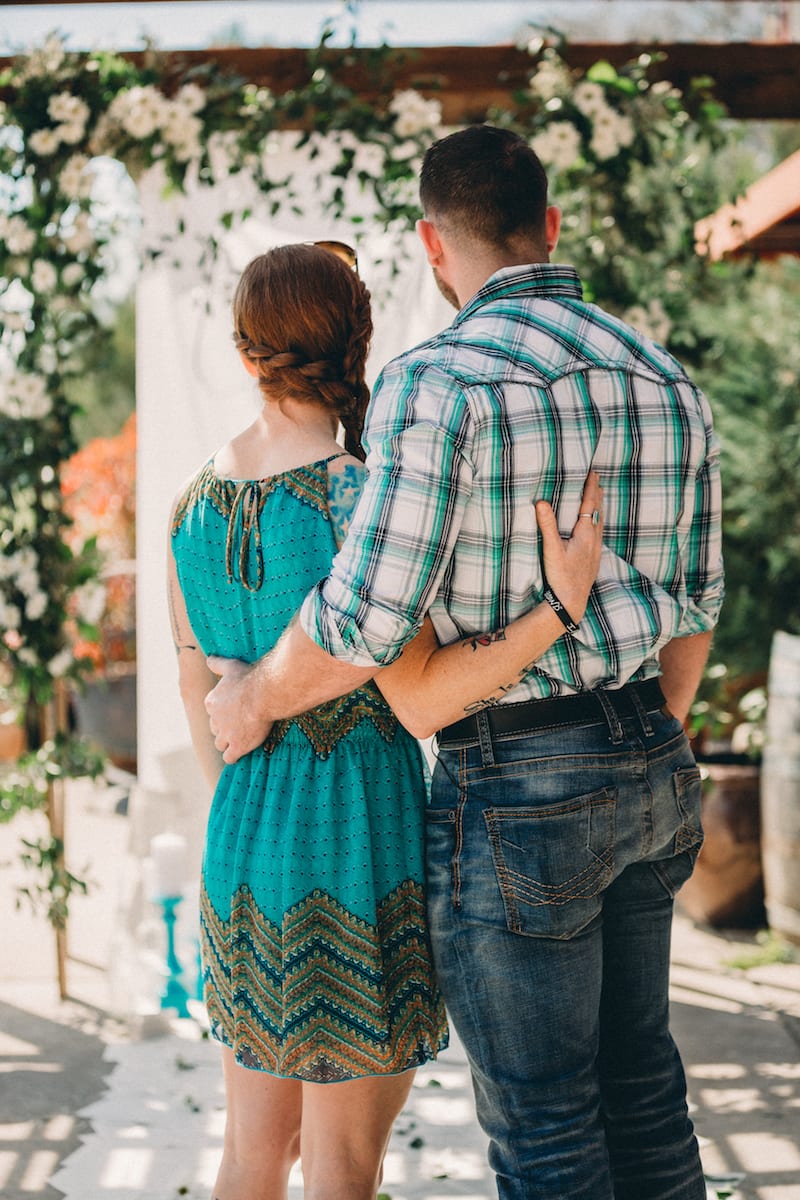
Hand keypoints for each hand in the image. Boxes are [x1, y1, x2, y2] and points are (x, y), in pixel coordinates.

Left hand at [205, 656, 272, 763]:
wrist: (264, 694)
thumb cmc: (250, 678)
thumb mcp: (232, 666)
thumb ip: (218, 664)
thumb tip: (208, 658)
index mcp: (212, 702)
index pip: (212, 711)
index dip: (224, 713)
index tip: (235, 711)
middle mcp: (215, 719)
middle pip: (215, 728)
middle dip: (225, 728)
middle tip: (241, 724)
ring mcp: (225, 734)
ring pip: (220, 744)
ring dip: (228, 743)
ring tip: (241, 740)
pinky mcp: (237, 746)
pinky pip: (229, 758)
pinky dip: (234, 756)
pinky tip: (241, 752)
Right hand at [535, 471, 603, 623]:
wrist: (572, 602)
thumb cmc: (561, 576)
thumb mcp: (552, 550)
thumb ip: (547, 525)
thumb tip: (540, 502)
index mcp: (585, 534)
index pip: (590, 504)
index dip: (591, 487)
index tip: (592, 472)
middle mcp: (594, 540)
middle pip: (599, 511)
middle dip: (597, 494)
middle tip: (597, 478)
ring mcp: (596, 550)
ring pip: (601, 522)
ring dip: (599, 507)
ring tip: (599, 497)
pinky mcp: (594, 559)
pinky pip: (600, 533)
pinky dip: (598, 522)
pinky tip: (596, 527)